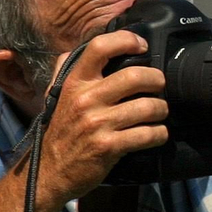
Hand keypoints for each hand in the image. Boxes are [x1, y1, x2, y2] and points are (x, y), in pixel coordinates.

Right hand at [35, 30, 168, 208]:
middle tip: (159, 85)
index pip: (100, 47)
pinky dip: (160, 134)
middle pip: (135, 76)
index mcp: (74, 82)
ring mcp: (98, 124)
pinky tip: (157, 133)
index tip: (142, 46)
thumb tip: (80, 46)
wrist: (49, 171)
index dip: (127, 40)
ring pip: (148, 106)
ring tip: (159, 112)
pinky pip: (148, 134)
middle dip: (156, 80)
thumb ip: (66, 69)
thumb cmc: (59, 130)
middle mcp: (85, 99)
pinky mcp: (109, 147)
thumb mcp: (56, 95)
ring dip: (162, 109)